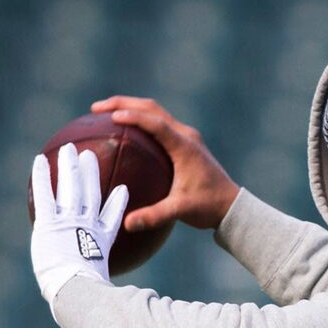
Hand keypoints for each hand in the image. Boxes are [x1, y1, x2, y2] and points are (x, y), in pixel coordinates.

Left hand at [30, 143, 128, 302]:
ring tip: (71, 150)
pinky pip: (47, 194)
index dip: (117, 202)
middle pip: (90, 192)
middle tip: (88, 155)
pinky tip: (41, 160)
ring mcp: (68, 221)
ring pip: (71, 187)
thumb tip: (121, 305)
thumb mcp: (101, 290)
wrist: (75, 288)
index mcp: (100, 239)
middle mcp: (86, 225)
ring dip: (71, 167)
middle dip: (90, 173)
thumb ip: (110, 291)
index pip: (111, 216)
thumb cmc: (89, 293)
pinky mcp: (50, 222)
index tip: (123, 188)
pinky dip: (45, 176)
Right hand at [91, 96, 239, 230]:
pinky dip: (139, 121)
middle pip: (152, 109)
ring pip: (155, 113)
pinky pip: (158, 124)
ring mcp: (186, 137)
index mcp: (185, 146)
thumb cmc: (208, 206)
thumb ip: (155, 216)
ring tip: (104, 113)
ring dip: (130, 108)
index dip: (133, 117)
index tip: (111, 116)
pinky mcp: (184, 144)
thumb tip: (127, 224)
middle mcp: (186, 136)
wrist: (231, 205)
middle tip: (96, 109)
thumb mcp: (181, 210)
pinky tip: (123, 131)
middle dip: (124, 104)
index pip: (156, 124)